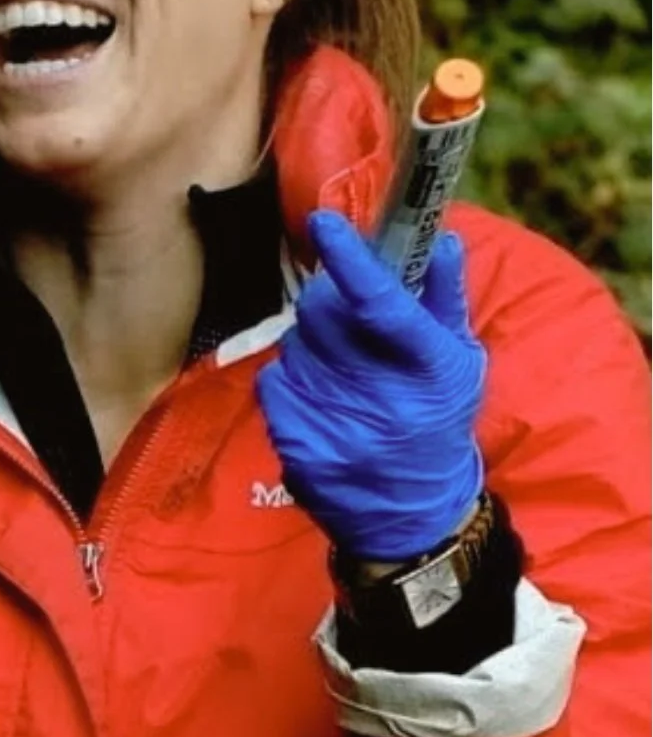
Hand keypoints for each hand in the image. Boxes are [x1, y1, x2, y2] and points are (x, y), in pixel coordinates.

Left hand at [255, 211, 485, 562]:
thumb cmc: (439, 421)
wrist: (413, 513)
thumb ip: (446, 298)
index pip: (381, 303)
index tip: (323, 223)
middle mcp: (381, 395)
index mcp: (428, 367)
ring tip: (344, 375)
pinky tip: (322, 400)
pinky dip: (293, 381)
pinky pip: (275, 381)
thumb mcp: (461, 362)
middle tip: (348, 324)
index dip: (350, 260)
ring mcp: (334, 422)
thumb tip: (441, 239)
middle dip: (328, 304)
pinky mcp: (296, 443)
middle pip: (322, 314)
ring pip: (295, 344)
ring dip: (312, 347)